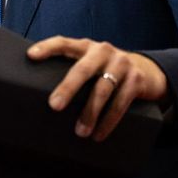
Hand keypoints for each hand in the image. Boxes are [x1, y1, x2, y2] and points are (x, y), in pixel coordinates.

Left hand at [27, 36, 168, 141]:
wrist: (147, 71)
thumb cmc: (105, 70)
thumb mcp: (90, 63)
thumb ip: (72, 68)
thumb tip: (38, 90)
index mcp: (86, 46)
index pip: (63, 43)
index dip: (47, 47)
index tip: (31, 55)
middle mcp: (103, 51)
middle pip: (83, 69)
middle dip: (68, 88)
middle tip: (54, 106)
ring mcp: (122, 64)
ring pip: (102, 90)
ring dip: (90, 113)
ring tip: (80, 132)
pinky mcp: (136, 80)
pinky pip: (120, 104)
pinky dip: (108, 121)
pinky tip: (99, 134)